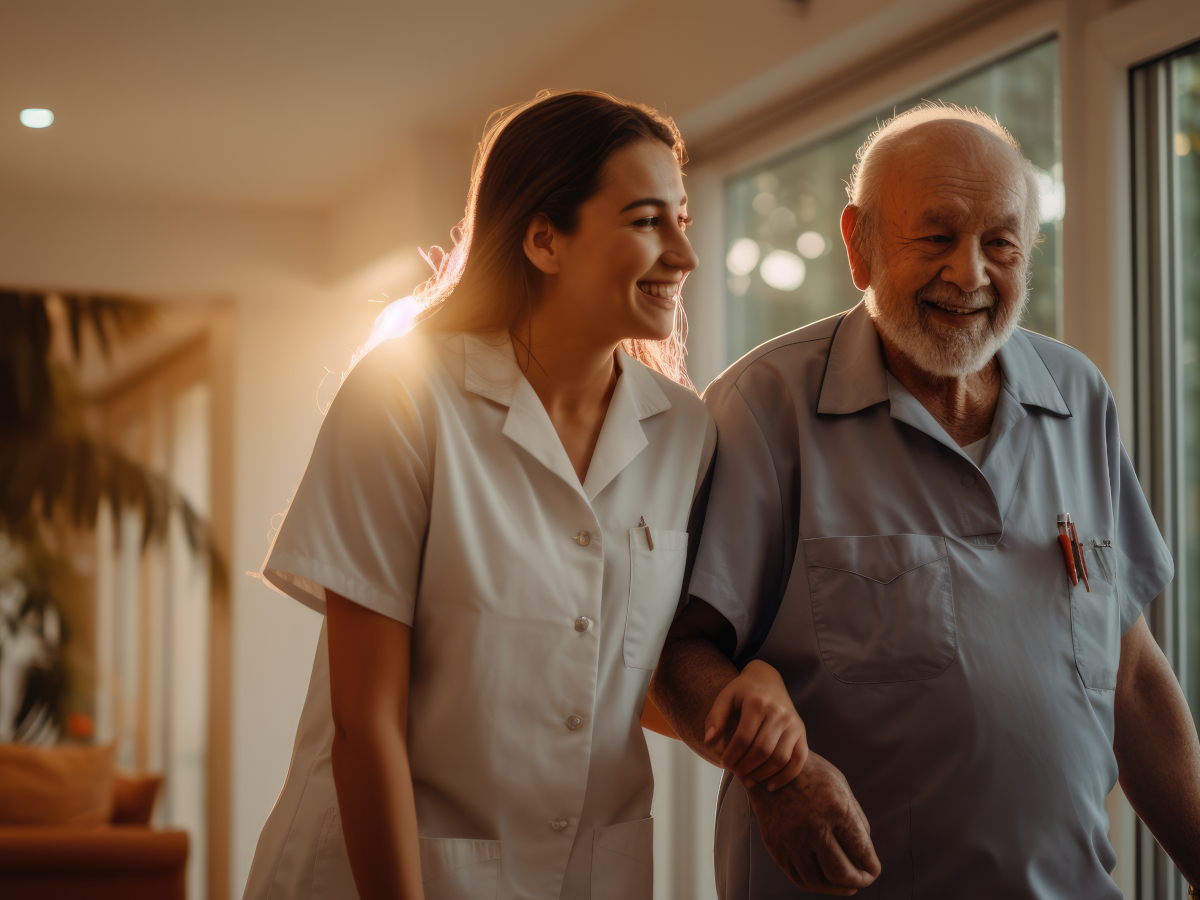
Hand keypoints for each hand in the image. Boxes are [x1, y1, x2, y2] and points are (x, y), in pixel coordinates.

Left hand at [705, 660, 807, 790]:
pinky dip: (786, 777)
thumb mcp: (726, 696)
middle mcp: (779, 713)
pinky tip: (771, 786)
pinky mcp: (802, 732)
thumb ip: (715, 717)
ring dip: (763, 774)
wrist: (769, 679)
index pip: (743, 738)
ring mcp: (793, 724)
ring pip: (780, 758)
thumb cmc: (743, 691)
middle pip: (762, 750)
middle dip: (746, 767)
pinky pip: (799, 760)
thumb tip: (708, 742)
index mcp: (757, 703)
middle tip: (735, 773)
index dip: (732, 755)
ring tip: (748, 780)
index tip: (724, 763)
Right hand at [748, 751, 879, 894]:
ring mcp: (791, 838)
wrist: (769, 764)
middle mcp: (813, 826)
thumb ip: (855, 819)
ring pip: (817, 881)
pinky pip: (796, 876)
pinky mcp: (774, 845)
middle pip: (841, 872)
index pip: (861, 852)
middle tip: (862, 881)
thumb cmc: (812, 774)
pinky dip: (814, 884)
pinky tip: (823, 880)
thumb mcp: (841, 786)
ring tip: (845, 886)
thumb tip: (864, 855)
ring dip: (836, 888)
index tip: (873, 871)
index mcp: (836, 809)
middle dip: (857, 881)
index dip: (871, 868)